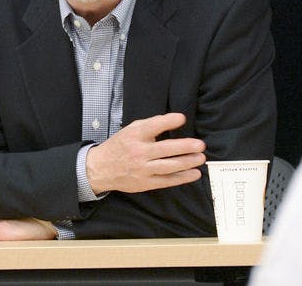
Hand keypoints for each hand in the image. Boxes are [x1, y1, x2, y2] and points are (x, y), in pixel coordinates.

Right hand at [86, 112, 205, 194]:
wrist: (101, 168)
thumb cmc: (120, 146)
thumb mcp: (130, 130)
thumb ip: (150, 125)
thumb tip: (172, 120)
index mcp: (135, 135)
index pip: (153, 126)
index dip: (168, 122)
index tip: (182, 118)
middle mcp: (139, 152)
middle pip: (166, 149)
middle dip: (185, 147)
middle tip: (200, 145)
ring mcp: (143, 169)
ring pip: (169, 166)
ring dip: (188, 162)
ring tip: (201, 158)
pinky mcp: (146, 183)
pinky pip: (167, 181)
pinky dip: (182, 177)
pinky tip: (194, 173)